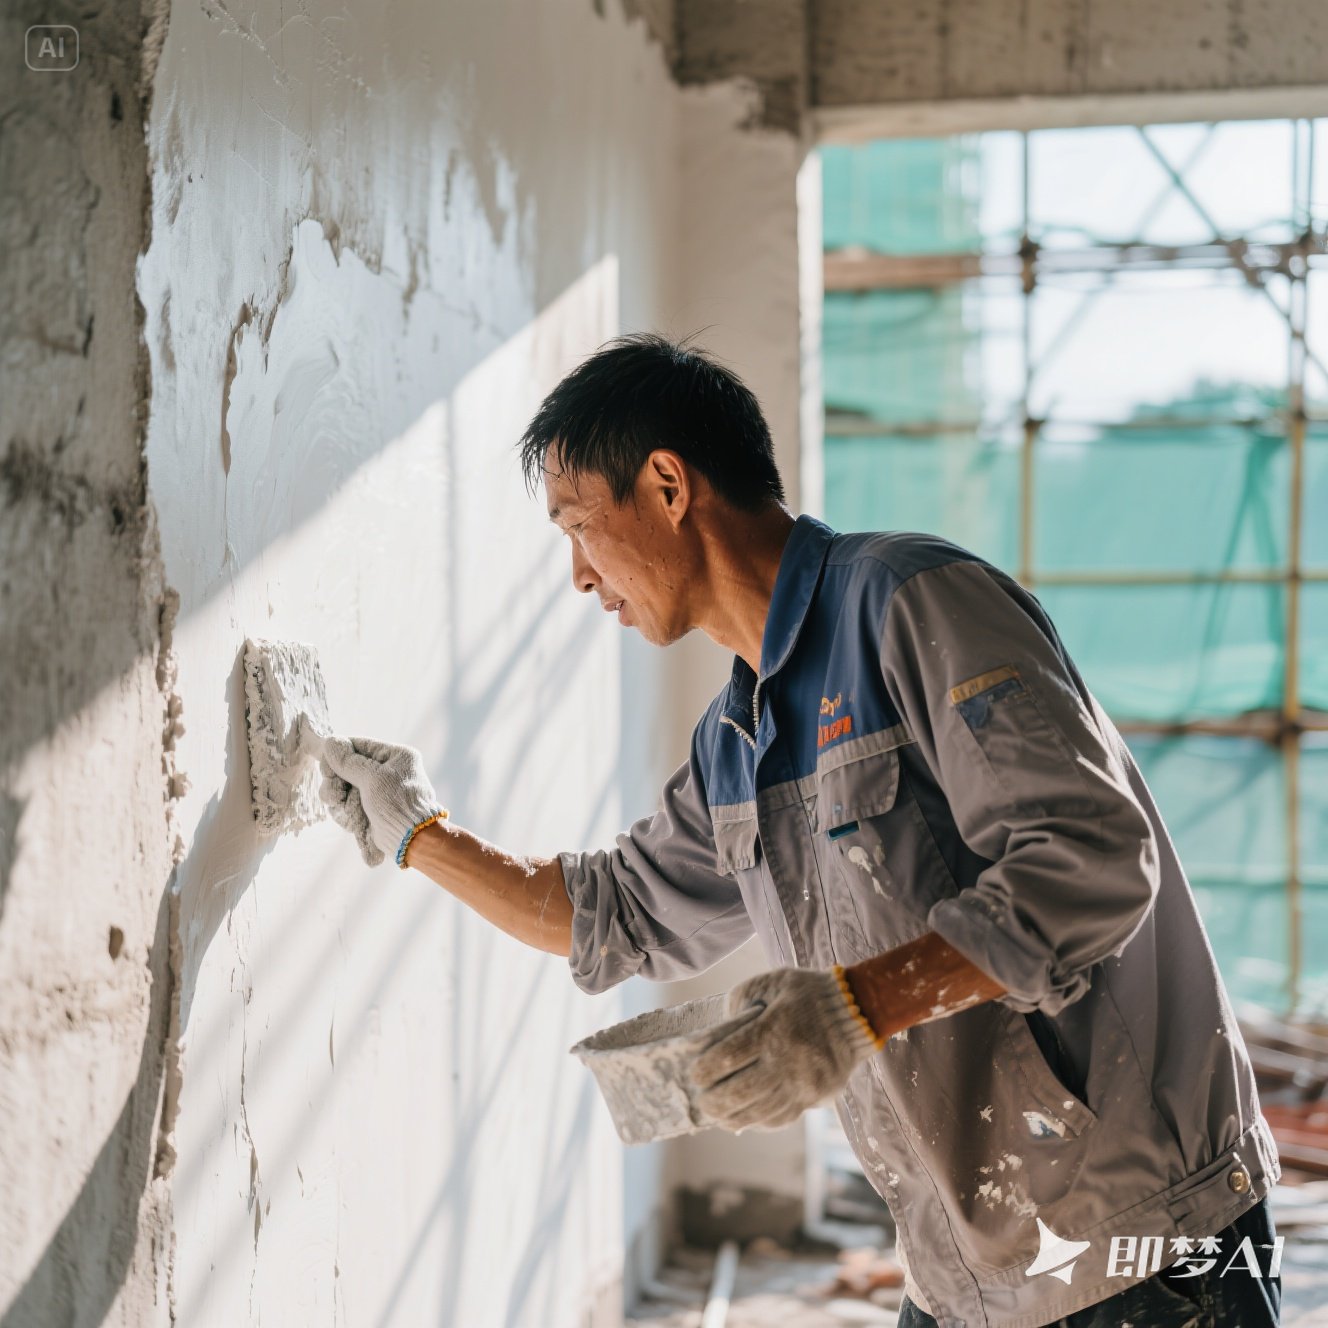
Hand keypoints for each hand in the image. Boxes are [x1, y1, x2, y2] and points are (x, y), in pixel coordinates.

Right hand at [319, 736, 442, 867]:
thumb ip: (349, 761)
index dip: (337, 757)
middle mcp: (387, 771)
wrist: (411, 839)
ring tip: (345, 810)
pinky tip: (352, 821)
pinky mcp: (371, 810)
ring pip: (344, 790)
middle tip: (334, 796)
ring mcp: (378, 792)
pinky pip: (348, 806)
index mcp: (394, 756)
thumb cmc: (397, 803)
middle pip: (346, 770)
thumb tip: (330, 742)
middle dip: (336, 784)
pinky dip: (347, 814)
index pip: (357, 746)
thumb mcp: (373, 777)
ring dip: (340, 802)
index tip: (326, 770)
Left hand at [686, 966, 879, 1131]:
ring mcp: (803, 1083)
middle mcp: (786, 1060)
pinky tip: (746, 1119)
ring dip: (733, 1117)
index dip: (705, 1070)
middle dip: (714, 1100)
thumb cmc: (808, 992)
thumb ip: (741, 999)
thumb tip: (720, 1030)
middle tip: (701, 1101)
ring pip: (759, 1111)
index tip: (695, 1075)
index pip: (727, 1057)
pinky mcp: (815, 1096)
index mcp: (772, 1029)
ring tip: (718, 1117)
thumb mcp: (771, 983)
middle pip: (739, 1091)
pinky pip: (782, 1117)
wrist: (858, 1010)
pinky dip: (760, 1122)